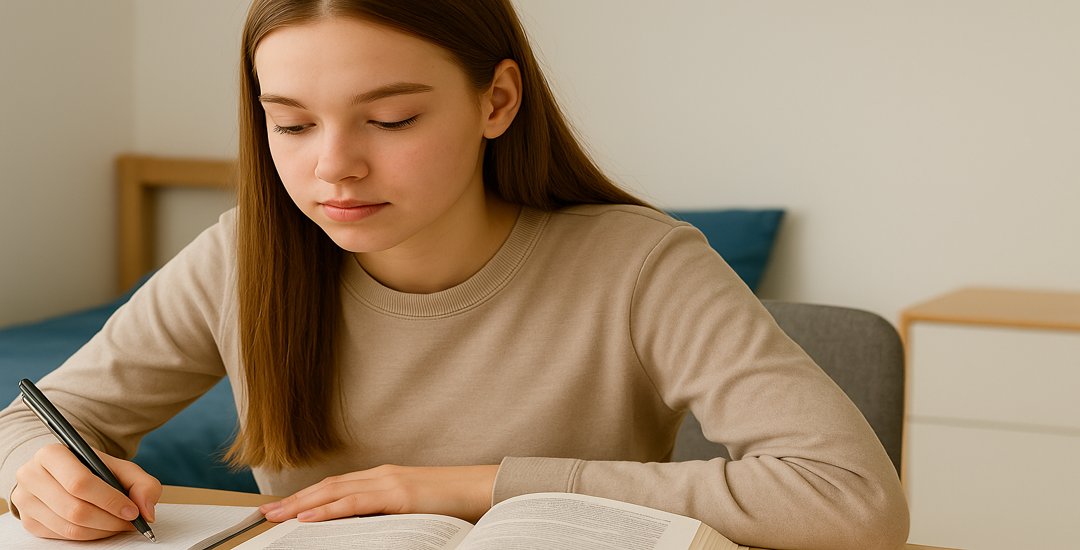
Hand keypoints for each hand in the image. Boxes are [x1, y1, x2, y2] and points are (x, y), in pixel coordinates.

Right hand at [11, 443, 161, 540]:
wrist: (64, 472)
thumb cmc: (94, 469)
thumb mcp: (121, 468)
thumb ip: (142, 484)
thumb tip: (146, 511)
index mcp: (51, 454)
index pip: (80, 483)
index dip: (110, 500)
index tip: (132, 511)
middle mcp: (31, 476)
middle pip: (75, 509)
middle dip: (109, 520)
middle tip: (130, 522)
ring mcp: (25, 501)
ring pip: (69, 527)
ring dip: (101, 531)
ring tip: (119, 524)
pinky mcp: (28, 521)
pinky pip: (62, 537)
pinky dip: (88, 536)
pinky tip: (102, 527)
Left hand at [259, 464, 498, 523]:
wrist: (484, 488)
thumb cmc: (454, 503)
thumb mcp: (414, 508)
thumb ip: (388, 512)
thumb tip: (363, 530)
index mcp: (384, 478)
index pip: (336, 486)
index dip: (307, 496)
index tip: (283, 508)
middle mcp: (381, 475)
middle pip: (328, 487)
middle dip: (294, 501)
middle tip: (265, 515)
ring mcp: (389, 483)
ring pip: (335, 492)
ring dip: (302, 505)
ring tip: (277, 517)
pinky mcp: (399, 495)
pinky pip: (355, 503)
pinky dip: (328, 510)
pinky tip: (309, 518)